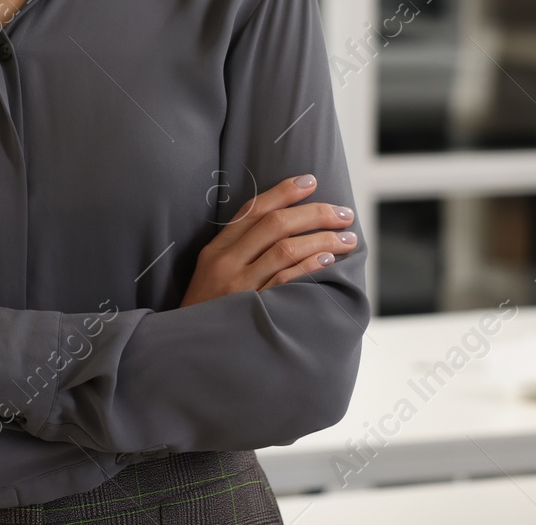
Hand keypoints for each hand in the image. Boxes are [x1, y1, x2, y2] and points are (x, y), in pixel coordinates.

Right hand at [180, 173, 356, 306]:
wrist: (188, 352)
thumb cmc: (208, 311)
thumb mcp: (211, 273)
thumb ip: (238, 250)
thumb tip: (282, 225)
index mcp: (216, 249)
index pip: (253, 210)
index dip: (284, 192)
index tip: (311, 181)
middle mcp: (226, 263)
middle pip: (275, 224)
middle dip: (314, 213)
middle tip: (343, 213)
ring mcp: (240, 287)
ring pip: (286, 249)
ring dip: (322, 239)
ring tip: (347, 238)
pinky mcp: (253, 310)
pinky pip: (286, 281)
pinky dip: (310, 266)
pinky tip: (328, 259)